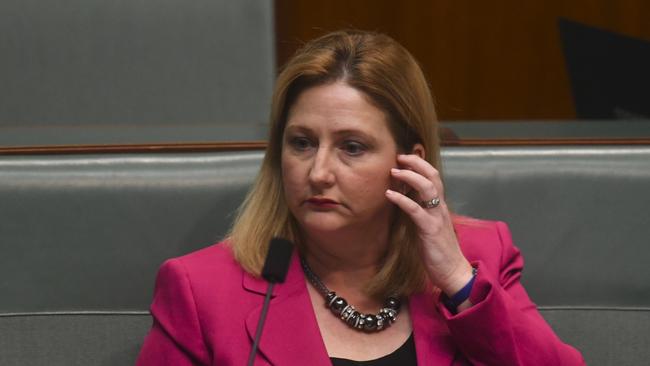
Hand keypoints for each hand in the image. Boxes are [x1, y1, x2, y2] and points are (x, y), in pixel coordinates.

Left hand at [385, 154, 473, 296]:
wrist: (453, 271)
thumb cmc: (439, 251)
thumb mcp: (429, 226)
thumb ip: (421, 211)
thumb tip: (406, 199)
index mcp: (440, 206)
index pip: (433, 177)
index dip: (420, 165)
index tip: (404, 158)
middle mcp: (440, 207)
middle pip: (433, 176)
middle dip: (416, 163)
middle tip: (399, 156)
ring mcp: (437, 217)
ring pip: (428, 188)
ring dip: (410, 176)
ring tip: (394, 171)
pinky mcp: (430, 230)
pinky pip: (416, 210)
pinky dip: (402, 199)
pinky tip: (389, 194)